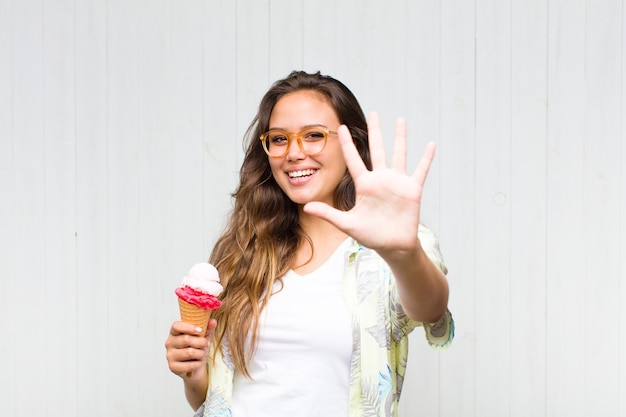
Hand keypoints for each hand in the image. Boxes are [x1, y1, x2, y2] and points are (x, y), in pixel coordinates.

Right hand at [165, 319, 215, 379]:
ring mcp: (170, 355)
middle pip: (186, 339)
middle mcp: (169, 343)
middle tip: (205, 344)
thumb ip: (208, 328)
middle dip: (201, 342)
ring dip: (200, 354)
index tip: (200, 330)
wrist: (196, 368)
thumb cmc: (197, 349)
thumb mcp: (204, 337)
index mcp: (174, 332)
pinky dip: (197, 364)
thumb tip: (213, 321)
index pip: (176, 326)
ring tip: (202, 354)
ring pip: (189, 352)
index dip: (188, 327)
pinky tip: (197, 362)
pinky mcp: (173, 367)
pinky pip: (189, 365)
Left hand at [304, 112, 434, 253]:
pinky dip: (426, 158)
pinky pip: (421, 170)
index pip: (353, 159)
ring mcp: (397, 182)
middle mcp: (380, 179)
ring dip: (400, 137)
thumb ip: (328, 214)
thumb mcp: (346, 224)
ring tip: (400, 120)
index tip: (342, 127)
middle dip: (375, 131)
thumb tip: (306, 207)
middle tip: (373, 113)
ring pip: (399, 154)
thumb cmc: (370, 235)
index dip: (347, 144)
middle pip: (377, 149)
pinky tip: (431, 145)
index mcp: (364, 184)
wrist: (392, 246)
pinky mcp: (412, 189)